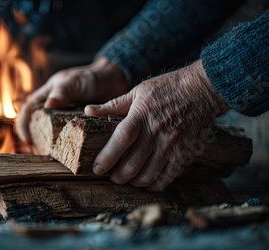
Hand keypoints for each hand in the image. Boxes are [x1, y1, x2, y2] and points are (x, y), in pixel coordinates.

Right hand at [17, 57, 130, 145]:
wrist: (115, 79)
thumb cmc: (91, 76)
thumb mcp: (74, 82)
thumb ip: (61, 93)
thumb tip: (47, 107)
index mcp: (48, 94)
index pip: (28, 109)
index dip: (24, 125)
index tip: (27, 140)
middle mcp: (55, 107)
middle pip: (38, 125)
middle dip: (35, 139)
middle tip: (37, 153)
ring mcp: (68, 117)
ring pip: (54, 133)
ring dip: (51, 145)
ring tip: (51, 157)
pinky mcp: (80, 125)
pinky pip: (72, 138)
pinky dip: (69, 146)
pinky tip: (71, 154)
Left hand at [85, 60, 229, 190]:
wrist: (202, 89)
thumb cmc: (167, 88)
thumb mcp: (137, 91)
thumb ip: (112, 105)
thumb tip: (88, 111)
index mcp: (140, 115)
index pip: (121, 139)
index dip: (108, 156)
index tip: (97, 168)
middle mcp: (156, 132)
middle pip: (133, 163)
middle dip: (118, 176)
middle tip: (111, 177)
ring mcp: (172, 144)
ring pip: (149, 174)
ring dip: (135, 182)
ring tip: (127, 180)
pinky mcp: (185, 152)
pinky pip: (168, 175)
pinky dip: (155, 184)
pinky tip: (147, 183)